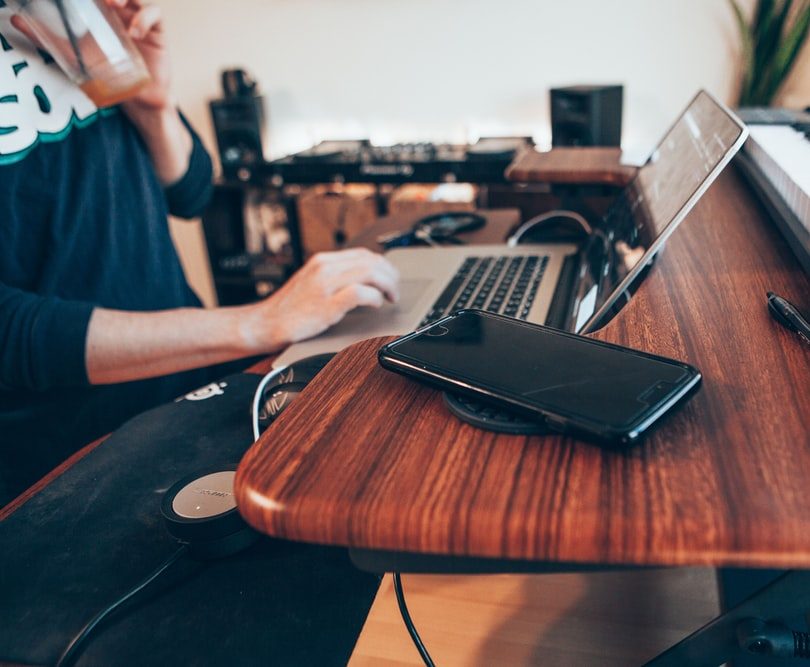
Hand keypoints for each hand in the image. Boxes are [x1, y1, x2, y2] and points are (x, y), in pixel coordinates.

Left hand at [10, 0, 171, 114]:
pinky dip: (144, 19)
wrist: (140, 102)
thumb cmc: (111, 78)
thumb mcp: (75, 56)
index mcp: (103, 14)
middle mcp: (122, 13)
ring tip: (113, 3)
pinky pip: (154, 16)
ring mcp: (140, 21)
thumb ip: (48, 38)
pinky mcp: (157, 33)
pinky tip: (135, 32)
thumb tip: (15, 19)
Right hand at [241, 249, 400, 351]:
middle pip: (371, 261)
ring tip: (390, 298)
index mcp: (322, 261)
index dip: (383, 266)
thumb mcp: (311, 283)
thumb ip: (333, 278)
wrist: (264, 324)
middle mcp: (324, 268)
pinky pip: (360, 294)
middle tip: (394, 291)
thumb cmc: (288, 310)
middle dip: (390, 276)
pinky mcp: (326, 304)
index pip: (363, 254)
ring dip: (387, 285)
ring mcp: (325, 285)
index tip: (390, 278)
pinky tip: (376, 305)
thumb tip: (363, 280)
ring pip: (370, 273)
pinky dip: (374, 298)